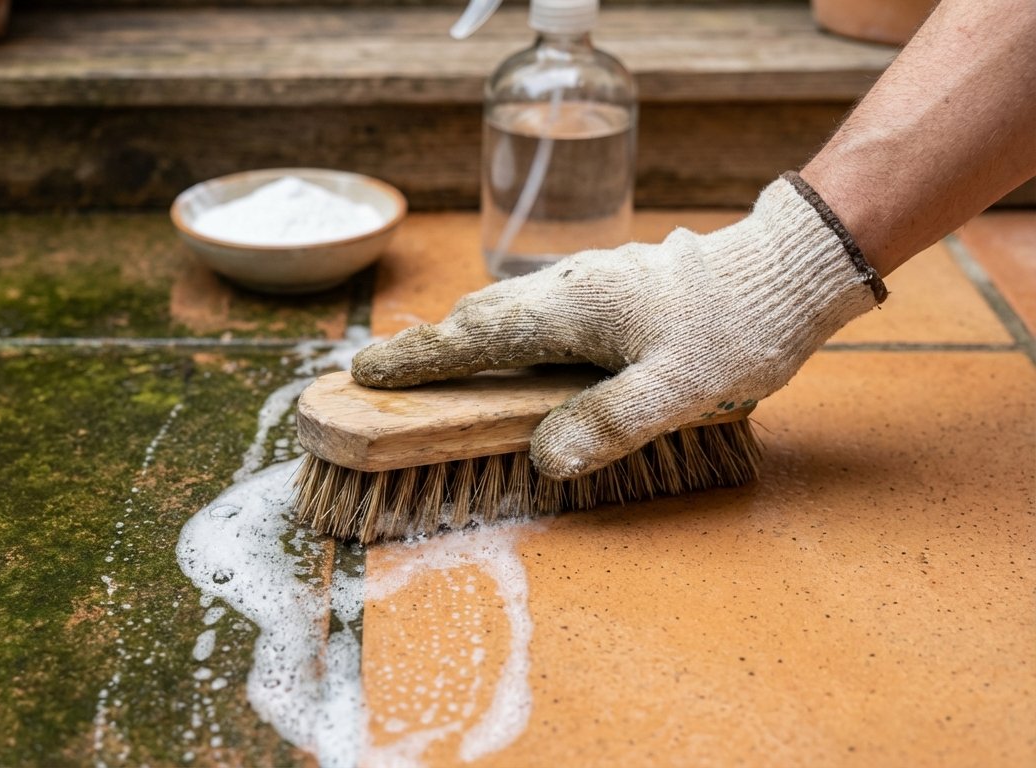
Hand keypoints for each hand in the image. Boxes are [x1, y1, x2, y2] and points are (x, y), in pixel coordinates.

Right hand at [352, 173, 886, 478]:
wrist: (794, 269)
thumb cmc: (740, 328)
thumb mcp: (680, 388)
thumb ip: (607, 422)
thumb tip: (543, 458)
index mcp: (570, 309)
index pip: (471, 338)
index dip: (415, 360)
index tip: (361, 374)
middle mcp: (568, 286)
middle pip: (478, 318)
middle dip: (430, 348)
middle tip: (387, 381)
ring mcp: (588, 281)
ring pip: (507, 310)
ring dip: (468, 339)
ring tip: (442, 371)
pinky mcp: (611, 287)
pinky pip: (537, 310)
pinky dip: (507, 333)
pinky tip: (521, 356)